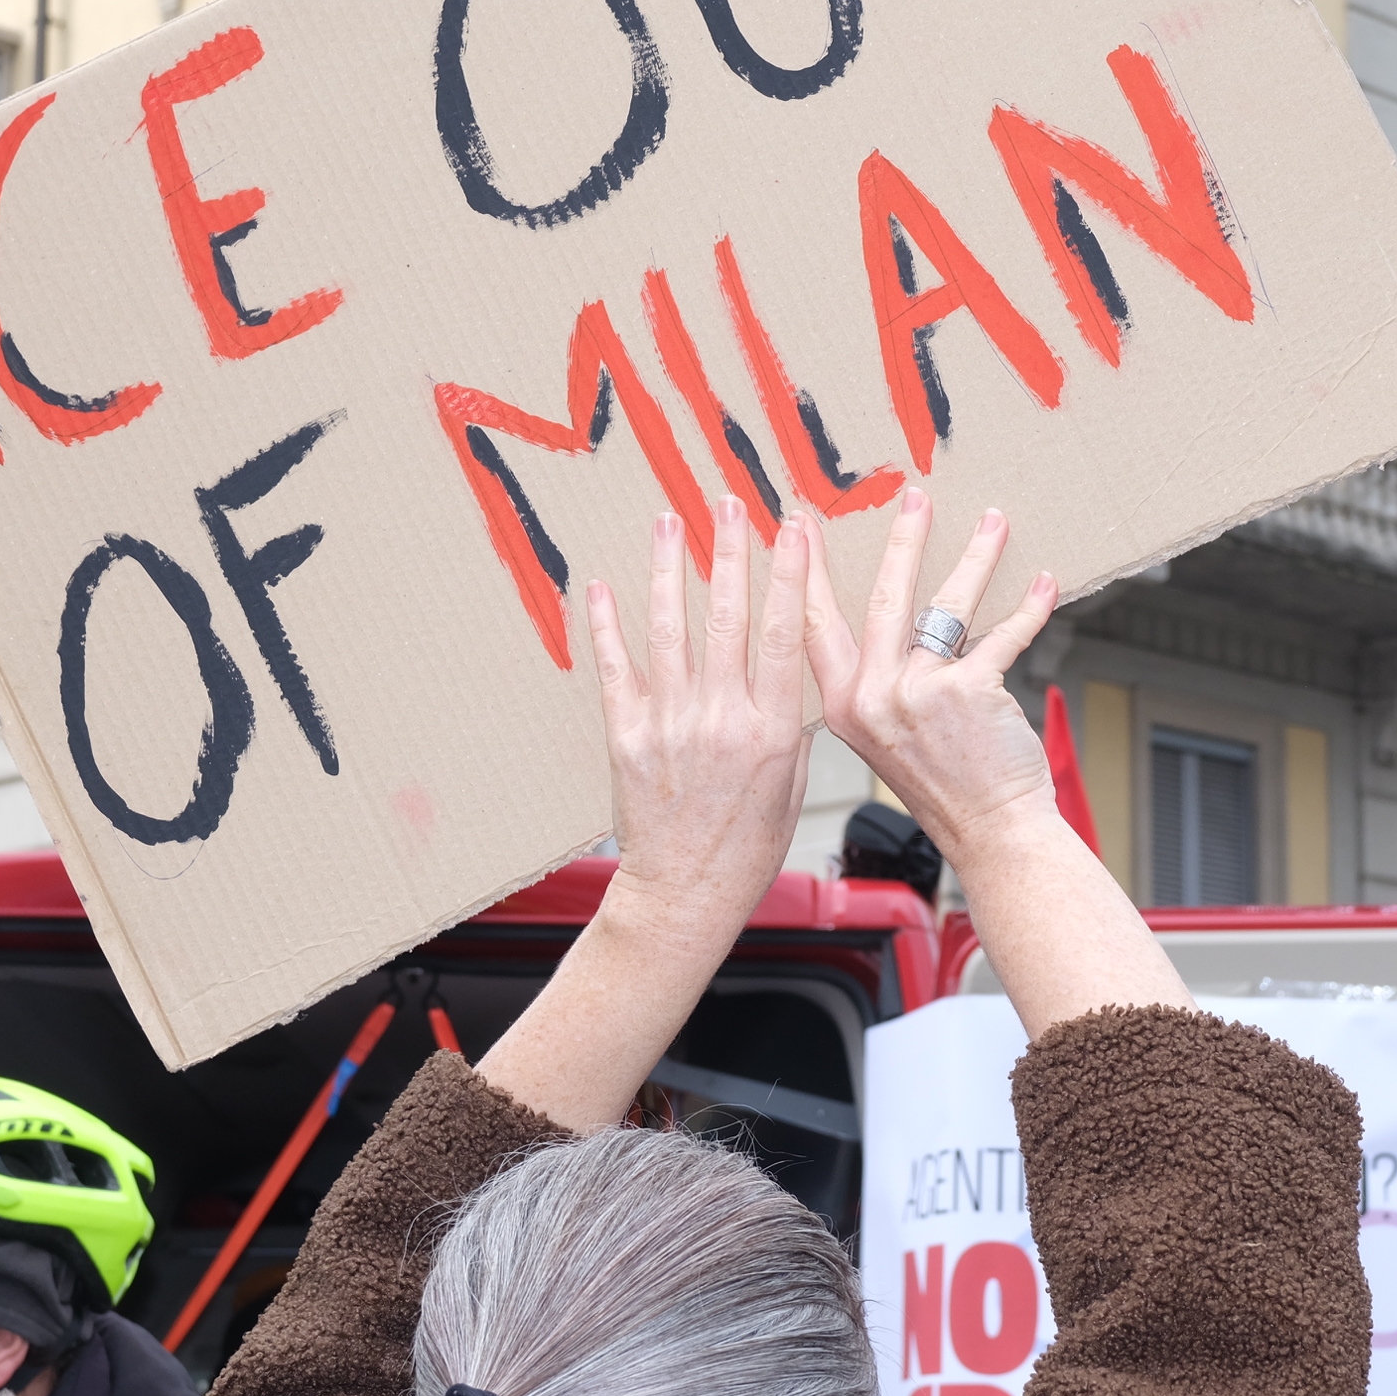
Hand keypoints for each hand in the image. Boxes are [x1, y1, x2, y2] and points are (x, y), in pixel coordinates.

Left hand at [591, 499, 810, 953]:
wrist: (686, 894)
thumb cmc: (746, 848)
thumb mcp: (791, 785)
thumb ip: (786, 723)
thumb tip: (785, 672)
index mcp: (773, 728)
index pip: (785, 632)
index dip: (789, 573)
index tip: (792, 526)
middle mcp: (723, 717)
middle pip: (728, 615)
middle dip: (729, 551)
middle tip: (727, 501)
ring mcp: (672, 724)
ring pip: (671, 629)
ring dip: (670, 568)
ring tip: (669, 519)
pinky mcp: (629, 736)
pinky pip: (617, 669)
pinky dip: (608, 626)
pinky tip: (604, 587)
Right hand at [801, 489, 1058, 869]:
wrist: (991, 832)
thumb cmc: (944, 784)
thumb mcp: (883, 736)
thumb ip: (873, 683)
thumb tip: (888, 618)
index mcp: (842, 704)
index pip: (814, 623)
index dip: (804, 571)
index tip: (798, 525)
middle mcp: (871, 696)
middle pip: (883, 596)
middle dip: (902, 539)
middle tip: (911, 495)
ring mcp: (918, 693)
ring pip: (948, 604)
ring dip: (976, 556)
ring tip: (993, 520)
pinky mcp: (969, 691)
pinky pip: (1003, 633)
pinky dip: (1029, 607)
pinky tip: (1043, 583)